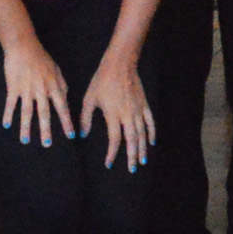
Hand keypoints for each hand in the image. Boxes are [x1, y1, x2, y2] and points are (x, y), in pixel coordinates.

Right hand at [1, 36, 71, 147]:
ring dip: (26, 128)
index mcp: (54, 86)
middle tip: (47, 144)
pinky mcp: (13, 87)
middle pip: (44, 114)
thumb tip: (66, 98)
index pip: (62, 108)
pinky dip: (8, 115)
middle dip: (46, 130)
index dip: (67, 122)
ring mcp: (26, 90)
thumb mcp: (56, 70)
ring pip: (26, 112)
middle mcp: (41, 90)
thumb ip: (62, 85)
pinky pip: (10, 104)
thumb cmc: (41, 58)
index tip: (71, 135)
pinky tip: (6, 125)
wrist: (24, 47)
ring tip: (25, 141)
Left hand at [79, 54, 154, 169]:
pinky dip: (151, 133)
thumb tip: (81, 134)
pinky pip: (150, 122)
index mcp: (113, 115)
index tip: (109, 163)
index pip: (115, 140)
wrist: (120, 65)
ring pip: (142, 134)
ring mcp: (138, 110)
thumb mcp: (89, 99)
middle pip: (132, 140)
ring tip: (142, 161)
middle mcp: (128, 115)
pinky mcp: (144, 104)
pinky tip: (151, 142)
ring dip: (142, 148)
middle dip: (132, 156)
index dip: (112, 153)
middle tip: (132, 169)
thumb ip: (85, 118)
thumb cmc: (102, 80)